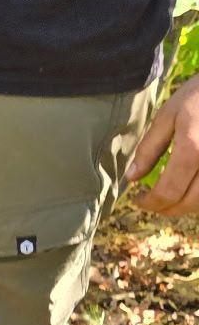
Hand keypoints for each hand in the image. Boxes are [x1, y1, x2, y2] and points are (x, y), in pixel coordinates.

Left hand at [127, 74, 198, 215]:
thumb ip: (149, 148)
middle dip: (166, 209)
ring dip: (185, 207)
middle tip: (151, 203)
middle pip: (189, 203)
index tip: (138, 200)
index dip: (150, 203)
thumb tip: (131, 178)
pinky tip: (189, 189)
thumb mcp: (169, 115)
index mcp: (193, 149)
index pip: (169, 192)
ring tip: (169, 198)